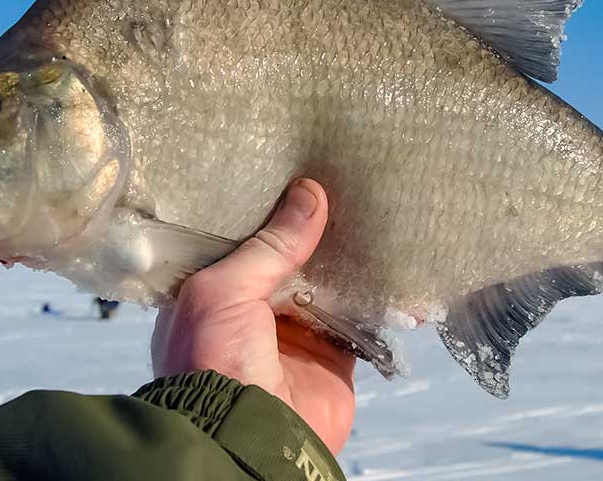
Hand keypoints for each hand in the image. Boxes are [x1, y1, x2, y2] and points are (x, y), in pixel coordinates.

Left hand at [151, 178, 355, 453]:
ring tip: (370, 203)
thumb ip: (269, 245)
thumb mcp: (224, 290)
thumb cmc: (214, 357)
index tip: (288, 167)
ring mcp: (293, 334)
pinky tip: (391, 255)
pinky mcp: (333, 355)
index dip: (262, 209)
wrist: (250, 436)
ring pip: (324, 283)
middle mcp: (250, 311)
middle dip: (308, 226)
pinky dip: (373, 293)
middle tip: (337, 174)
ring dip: (344, 255)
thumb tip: (310, 192)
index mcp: (210, 294)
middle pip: (285, 259)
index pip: (238, 241)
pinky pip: (357, 316)